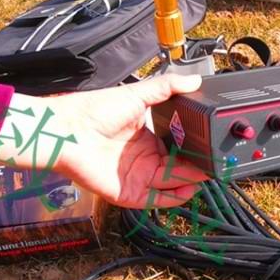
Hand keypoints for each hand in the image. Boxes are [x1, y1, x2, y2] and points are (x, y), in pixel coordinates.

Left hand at [0, 74, 208, 208]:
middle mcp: (143, 158)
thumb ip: (168, 87)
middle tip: (215, 164)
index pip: (177, 147)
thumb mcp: (137, 94)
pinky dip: (172, 198)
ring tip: (206, 176)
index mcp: (146, 136)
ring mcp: (136, 176)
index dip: (194, 149)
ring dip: (189, 182)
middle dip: (196, 167)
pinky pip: (154, 200)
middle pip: (177, 168)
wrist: (65, 131)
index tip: (210, 146)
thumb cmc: (93, 111)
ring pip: (170, 184)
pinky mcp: (127, 193)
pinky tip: (187, 190)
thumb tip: (195, 79)